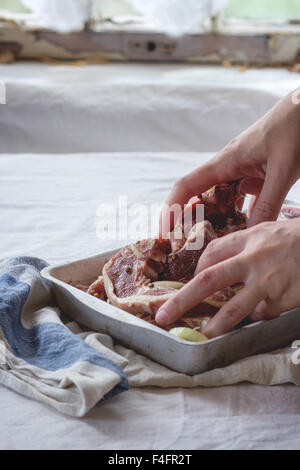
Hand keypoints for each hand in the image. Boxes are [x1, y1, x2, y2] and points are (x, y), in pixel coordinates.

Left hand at [155, 218, 299, 336]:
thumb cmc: (292, 239)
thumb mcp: (265, 231)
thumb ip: (239, 245)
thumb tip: (209, 265)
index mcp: (247, 238)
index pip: (209, 256)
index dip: (195, 271)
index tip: (189, 284)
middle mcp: (254, 259)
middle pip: (209, 280)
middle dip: (183, 300)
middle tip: (163, 317)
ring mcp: (271, 282)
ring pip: (235, 309)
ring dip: (216, 325)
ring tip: (203, 335)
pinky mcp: (286, 300)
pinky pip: (263, 315)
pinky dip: (255, 318)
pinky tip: (257, 315)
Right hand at [159, 90, 299, 236]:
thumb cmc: (295, 128)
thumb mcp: (283, 169)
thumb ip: (268, 202)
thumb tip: (249, 233)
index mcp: (225, 161)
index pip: (186, 186)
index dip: (171, 209)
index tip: (165, 232)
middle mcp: (228, 167)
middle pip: (200, 196)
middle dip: (190, 220)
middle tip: (187, 246)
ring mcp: (242, 171)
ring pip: (221, 200)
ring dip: (216, 219)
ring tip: (213, 243)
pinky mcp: (257, 174)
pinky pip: (243, 199)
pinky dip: (241, 215)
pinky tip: (245, 230)